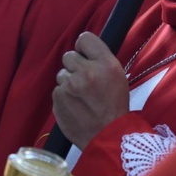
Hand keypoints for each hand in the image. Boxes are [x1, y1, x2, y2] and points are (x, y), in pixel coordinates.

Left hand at [52, 32, 129, 148]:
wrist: (107, 136)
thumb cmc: (114, 106)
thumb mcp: (118, 76)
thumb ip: (100, 59)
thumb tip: (82, 47)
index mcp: (105, 64)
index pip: (85, 38)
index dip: (84, 48)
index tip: (86, 56)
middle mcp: (86, 72)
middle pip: (69, 56)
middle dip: (75, 66)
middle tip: (85, 81)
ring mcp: (70, 86)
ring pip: (62, 74)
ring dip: (69, 82)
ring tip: (82, 97)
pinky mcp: (58, 99)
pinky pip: (57, 90)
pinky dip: (64, 97)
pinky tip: (76, 106)